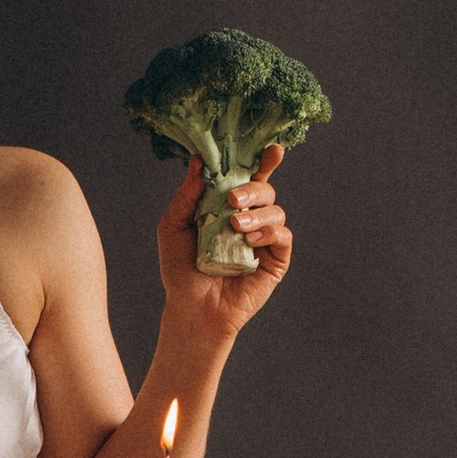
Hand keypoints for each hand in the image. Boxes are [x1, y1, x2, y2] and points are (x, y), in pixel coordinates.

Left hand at [155, 142, 292, 337]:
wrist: (191, 308)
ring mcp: (265, 240)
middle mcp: (250, 218)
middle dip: (253, 188)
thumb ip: (187, 195)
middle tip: (233, 200)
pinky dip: (269, 233)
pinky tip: (250, 241)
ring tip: (236, 226)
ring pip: (276, 211)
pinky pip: (283, 236)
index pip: (249, 177)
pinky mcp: (276, 260)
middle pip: (265, 189)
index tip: (271, 149)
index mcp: (228, 206)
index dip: (262, 160)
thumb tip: (198, 161)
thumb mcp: (173, 227)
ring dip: (257, 213)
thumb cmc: (180, 269)